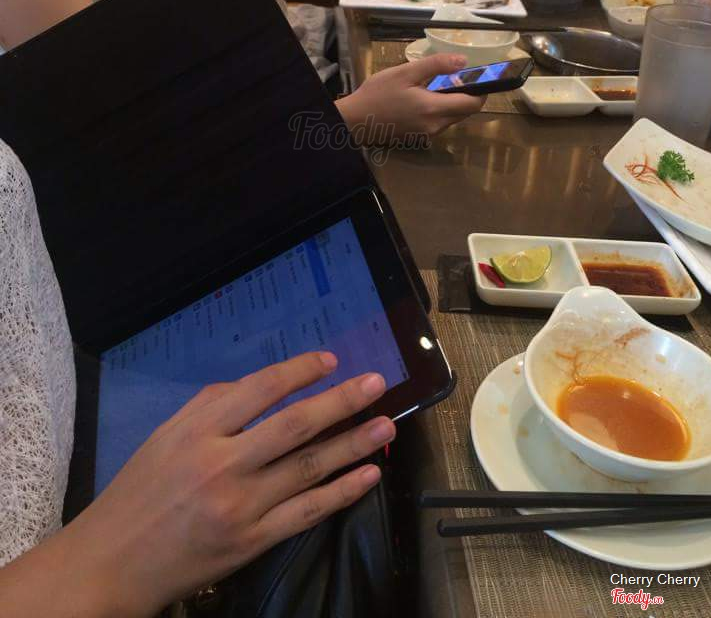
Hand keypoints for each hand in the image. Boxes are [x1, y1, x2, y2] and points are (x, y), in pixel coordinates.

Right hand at [63, 353, 393, 617]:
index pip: (261, 390)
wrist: (114, 561)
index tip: (332, 360)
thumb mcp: (167, 434)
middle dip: (341, 401)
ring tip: (386, 425)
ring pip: (309, 468)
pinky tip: (368, 475)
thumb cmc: (141, 489)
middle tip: (377, 383)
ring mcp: (241, 506)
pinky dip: (342, 492)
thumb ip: (213, 405)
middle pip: (294, 426)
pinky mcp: (252, 542)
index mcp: (199, 430)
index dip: (301, 371)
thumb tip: (266, 386)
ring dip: (353, 444)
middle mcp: (223, 464)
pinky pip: (307, 513)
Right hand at [337, 53, 486, 141]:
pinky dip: (441, 110)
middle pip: (465, 112)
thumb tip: (463, 61)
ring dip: (453, 103)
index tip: (480, 77)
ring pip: (453, 118)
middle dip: (467, 96)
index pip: (473, 104)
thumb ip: (436, 65)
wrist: (355, 120)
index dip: (481, 91)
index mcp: (434, 109)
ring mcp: (428, 134)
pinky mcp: (420, 137)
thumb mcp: (405, 72)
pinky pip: (440, 123)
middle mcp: (436, 125)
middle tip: (457, 77)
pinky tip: (425, 98)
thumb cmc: (378, 94)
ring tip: (438, 85)